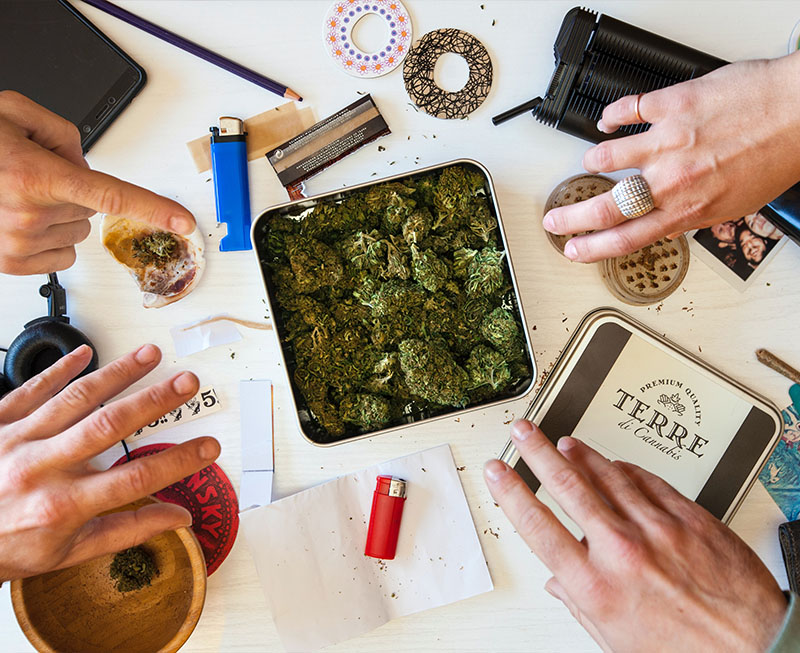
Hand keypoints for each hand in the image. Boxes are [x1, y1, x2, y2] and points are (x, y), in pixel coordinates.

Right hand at [0, 91, 195, 274]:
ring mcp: (20, 244)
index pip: (113, 197)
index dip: (153, 209)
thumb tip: (85, 164)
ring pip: (77, 231)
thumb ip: (64, 133)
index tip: (183, 222)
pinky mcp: (12, 263)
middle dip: (72, 190)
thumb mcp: (15, 113)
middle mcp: (31, 215)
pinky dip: (49, 237)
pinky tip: (20, 220)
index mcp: (39, 178)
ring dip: (58, 214)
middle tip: (33, 174)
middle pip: (90, 210)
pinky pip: (61, 252)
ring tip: (19, 194)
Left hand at [0, 344, 219, 580]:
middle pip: (108, 426)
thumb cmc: (7, 547)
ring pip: (75, 399)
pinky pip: (31, 390)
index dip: (179, 461)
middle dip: (153, 401)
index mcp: (63, 506)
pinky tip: (85, 354)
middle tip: (185, 381)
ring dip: (117, 374)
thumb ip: (126, 530)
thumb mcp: (69, 552)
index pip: (136, 479)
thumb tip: (175, 518)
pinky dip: (60, 370)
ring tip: (149, 355)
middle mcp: (41, 468)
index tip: (208, 447)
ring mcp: (18, 441)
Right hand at [484, 420, 786, 651]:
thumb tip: (558, 584)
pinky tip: (615, 463)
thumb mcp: (616, 640)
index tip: (498, 471)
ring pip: (607, 475)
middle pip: (568, 485)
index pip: (537, 525)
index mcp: (596, 585)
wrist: (754, 648)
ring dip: (581, 455)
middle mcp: (622, 551)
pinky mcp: (688, 517)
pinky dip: (625, 468)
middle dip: (537, 451)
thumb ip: (580, 604)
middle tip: (523, 431)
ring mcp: (656, 529)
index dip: (511, 492)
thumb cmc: (685, 652)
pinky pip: (648, 481)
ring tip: (563, 442)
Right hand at [543, 52, 799, 261]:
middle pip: (604, 207)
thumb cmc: (778, 154)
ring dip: (593, 162)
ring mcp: (667, 140)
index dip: (592, 249)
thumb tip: (671, 224)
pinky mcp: (671, 105)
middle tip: (555, 218)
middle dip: (571, 217)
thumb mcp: (737, 204)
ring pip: (607, 156)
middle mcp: (672, 179)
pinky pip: (628, 110)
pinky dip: (612, 116)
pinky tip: (608, 119)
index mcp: (687, 209)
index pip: (625, 238)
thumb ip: (696, 215)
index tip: (574, 250)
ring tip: (590, 162)